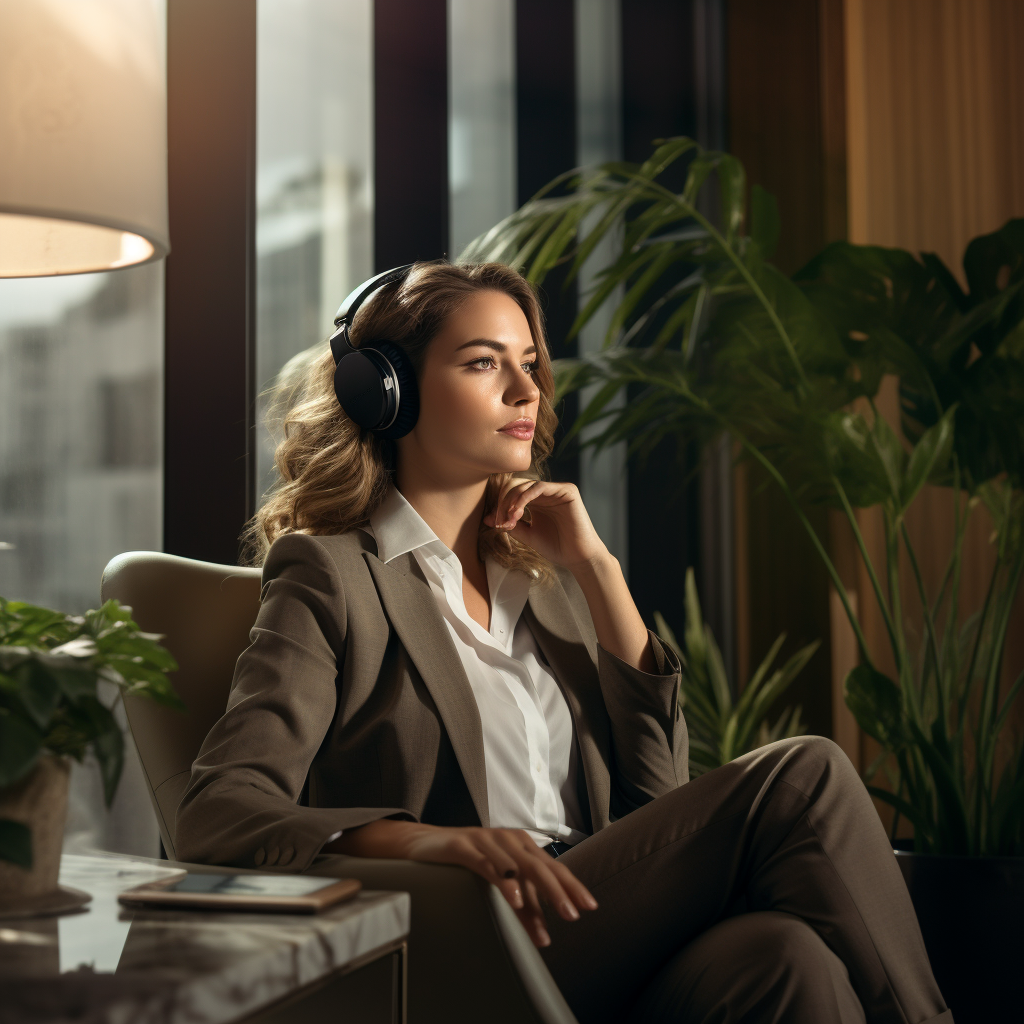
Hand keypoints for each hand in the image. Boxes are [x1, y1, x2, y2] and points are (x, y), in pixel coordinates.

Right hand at [327, 820, 597, 946]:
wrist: (424, 844)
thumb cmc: (467, 861)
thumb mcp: (498, 882)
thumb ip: (522, 903)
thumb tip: (544, 934)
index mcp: (520, 845)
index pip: (551, 867)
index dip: (571, 885)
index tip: (589, 906)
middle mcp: (507, 839)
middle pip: (540, 866)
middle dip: (561, 890)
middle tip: (575, 914)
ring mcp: (486, 840)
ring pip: (518, 864)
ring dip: (537, 890)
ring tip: (553, 913)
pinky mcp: (464, 846)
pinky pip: (487, 863)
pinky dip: (503, 879)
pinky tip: (514, 896)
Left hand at [483, 478, 608, 569]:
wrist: (578, 558)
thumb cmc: (556, 547)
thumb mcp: (527, 535)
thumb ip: (510, 524)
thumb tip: (485, 518)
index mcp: (536, 501)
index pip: (512, 493)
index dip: (500, 505)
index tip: (494, 523)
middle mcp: (545, 493)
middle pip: (516, 486)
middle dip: (504, 503)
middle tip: (500, 521)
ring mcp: (556, 490)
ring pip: (526, 485)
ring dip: (513, 500)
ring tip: (510, 518)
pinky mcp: (567, 491)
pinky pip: (541, 486)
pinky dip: (526, 496)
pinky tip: (518, 510)